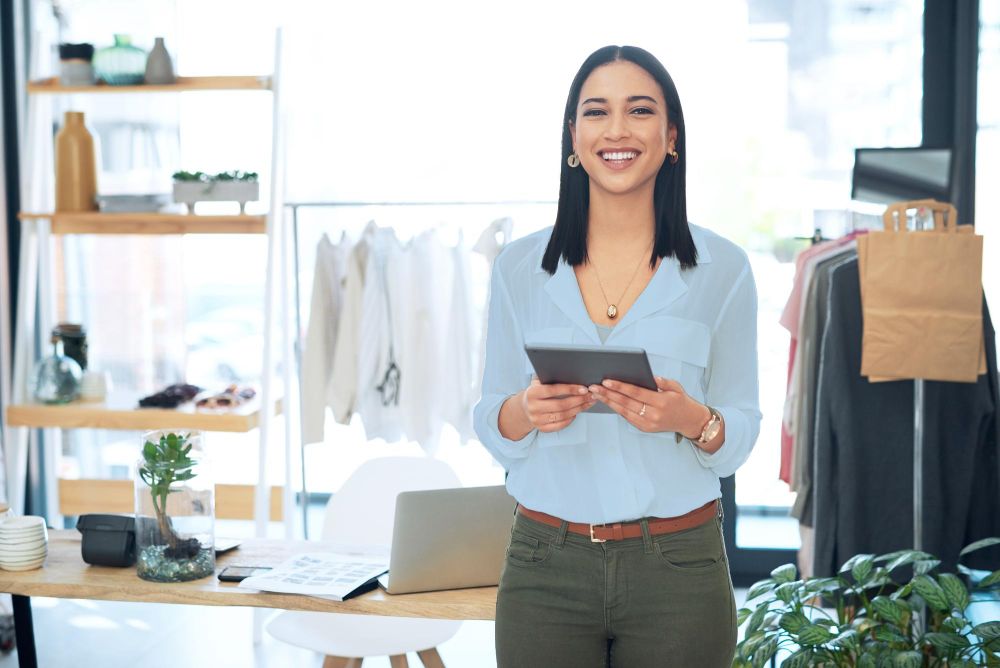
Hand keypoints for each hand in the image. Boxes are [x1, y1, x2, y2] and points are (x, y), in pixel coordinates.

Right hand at [521, 377, 594, 432]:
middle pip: (560, 405)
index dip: (570, 389)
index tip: (583, 388)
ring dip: (578, 409)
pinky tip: (576, 412)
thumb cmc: (537, 392)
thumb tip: (572, 373)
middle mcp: (533, 407)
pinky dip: (570, 419)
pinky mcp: (542, 428)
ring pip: (562, 416)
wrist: (525, 407)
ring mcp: (537, 419)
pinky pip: (560, 425)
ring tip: (587, 403)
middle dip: (578, 400)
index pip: (553, 390)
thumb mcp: (539, 382)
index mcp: (532, 393)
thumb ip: (551, 377)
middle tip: (590, 396)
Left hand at [589, 376, 708, 437]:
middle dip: (608, 394)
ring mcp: (648, 424)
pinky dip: (616, 409)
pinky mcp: (645, 428)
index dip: (620, 387)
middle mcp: (653, 415)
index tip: (606, 381)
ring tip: (596, 393)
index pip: (635, 393)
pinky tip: (607, 401)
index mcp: (661, 402)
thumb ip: (662, 382)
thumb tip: (648, 377)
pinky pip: (627, 417)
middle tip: (594, 387)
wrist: (689, 421)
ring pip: (623, 412)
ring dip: (608, 402)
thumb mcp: (676, 387)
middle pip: (626, 403)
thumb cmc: (681, 401)